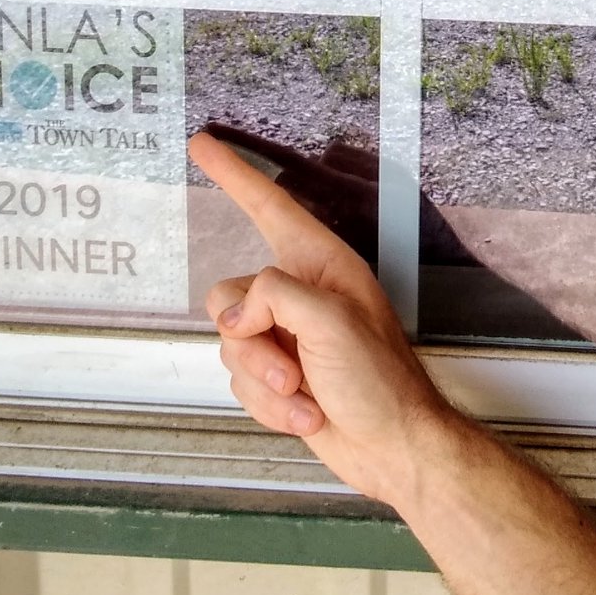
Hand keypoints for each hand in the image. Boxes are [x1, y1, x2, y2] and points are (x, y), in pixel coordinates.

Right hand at [189, 129, 464, 506]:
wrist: (393, 450)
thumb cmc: (380, 381)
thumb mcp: (331, 321)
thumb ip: (274, 297)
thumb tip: (238, 314)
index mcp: (322, 264)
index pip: (269, 206)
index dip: (234, 174)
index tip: (202, 144)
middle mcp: (301, 293)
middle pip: (230, 295)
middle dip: (251, 344)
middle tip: (293, 373)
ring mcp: (288, 337)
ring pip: (232, 346)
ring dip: (264, 383)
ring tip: (308, 399)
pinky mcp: (279, 377)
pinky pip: (240, 384)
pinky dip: (268, 407)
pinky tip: (307, 418)